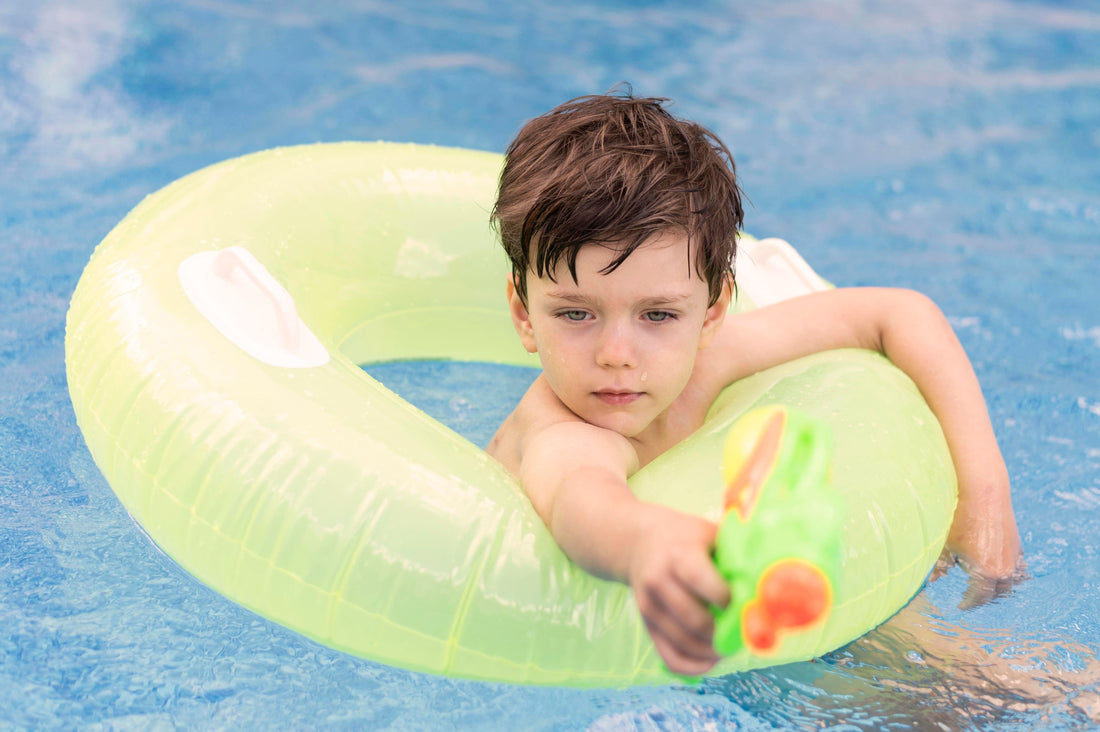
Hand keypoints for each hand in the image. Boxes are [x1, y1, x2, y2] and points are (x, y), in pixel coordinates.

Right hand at [626, 507, 730, 675]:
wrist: (640, 542)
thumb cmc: (685, 538)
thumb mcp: (708, 533)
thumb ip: (734, 554)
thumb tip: (767, 585)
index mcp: (678, 555)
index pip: (702, 582)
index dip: (727, 599)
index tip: (745, 604)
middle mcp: (658, 581)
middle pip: (695, 620)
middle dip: (725, 633)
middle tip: (745, 634)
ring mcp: (649, 606)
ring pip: (685, 643)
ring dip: (713, 652)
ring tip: (732, 647)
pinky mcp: (646, 625)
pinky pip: (670, 657)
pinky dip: (694, 667)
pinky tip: (712, 660)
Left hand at [938, 482, 1024, 607]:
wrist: (984, 490)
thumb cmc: (960, 516)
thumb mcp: (945, 544)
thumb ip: (939, 566)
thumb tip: (931, 581)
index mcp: (986, 572)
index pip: (979, 598)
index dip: (968, 604)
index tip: (960, 606)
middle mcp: (1005, 569)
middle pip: (997, 594)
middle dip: (983, 598)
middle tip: (970, 598)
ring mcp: (1014, 558)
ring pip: (1011, 584)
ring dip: (999, 589)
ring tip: (984, 588)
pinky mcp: (1018, 546)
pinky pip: (1018, 570)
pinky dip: (1010, 576)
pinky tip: (998, 572)